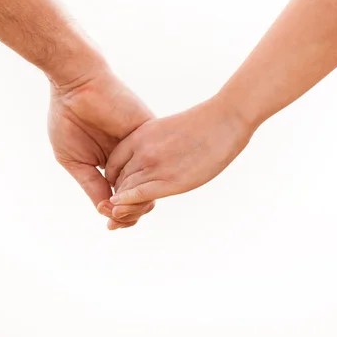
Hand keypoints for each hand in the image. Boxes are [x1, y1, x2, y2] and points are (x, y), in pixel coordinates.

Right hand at [48, 65, 155, 229]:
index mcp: (110, 162)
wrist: (77, 85)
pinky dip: (149, 179)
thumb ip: (91, 185)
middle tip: (120, 222)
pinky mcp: (151, 131)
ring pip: (150, 179)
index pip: (121, 193)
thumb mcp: (75, 161)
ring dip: (141, 200)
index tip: (111, 226)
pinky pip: (156, 160)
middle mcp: (129, 156)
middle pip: (139, 190)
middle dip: (131, 211)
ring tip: (128, 212)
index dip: (119, 212)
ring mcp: (141, 145)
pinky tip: (140, 194)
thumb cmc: (68, 120)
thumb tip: (106, 211)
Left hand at [105, 95, 253, 212]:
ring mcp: (156, 166)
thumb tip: (146, 161)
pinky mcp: (171, 181)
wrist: (223, 121)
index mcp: (139, 136)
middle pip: (119, 179)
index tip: (121, 185)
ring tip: (123, 214)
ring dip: (123, 205)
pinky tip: (120, 209)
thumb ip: (150, 145)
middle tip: (120, 206)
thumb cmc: (200, 125)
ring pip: (127, 191)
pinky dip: (127, 204)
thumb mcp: (165, 129)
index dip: (114, 178)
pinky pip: (139, 195)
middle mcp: (143, 151)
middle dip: (118, 194)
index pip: (113, 163)